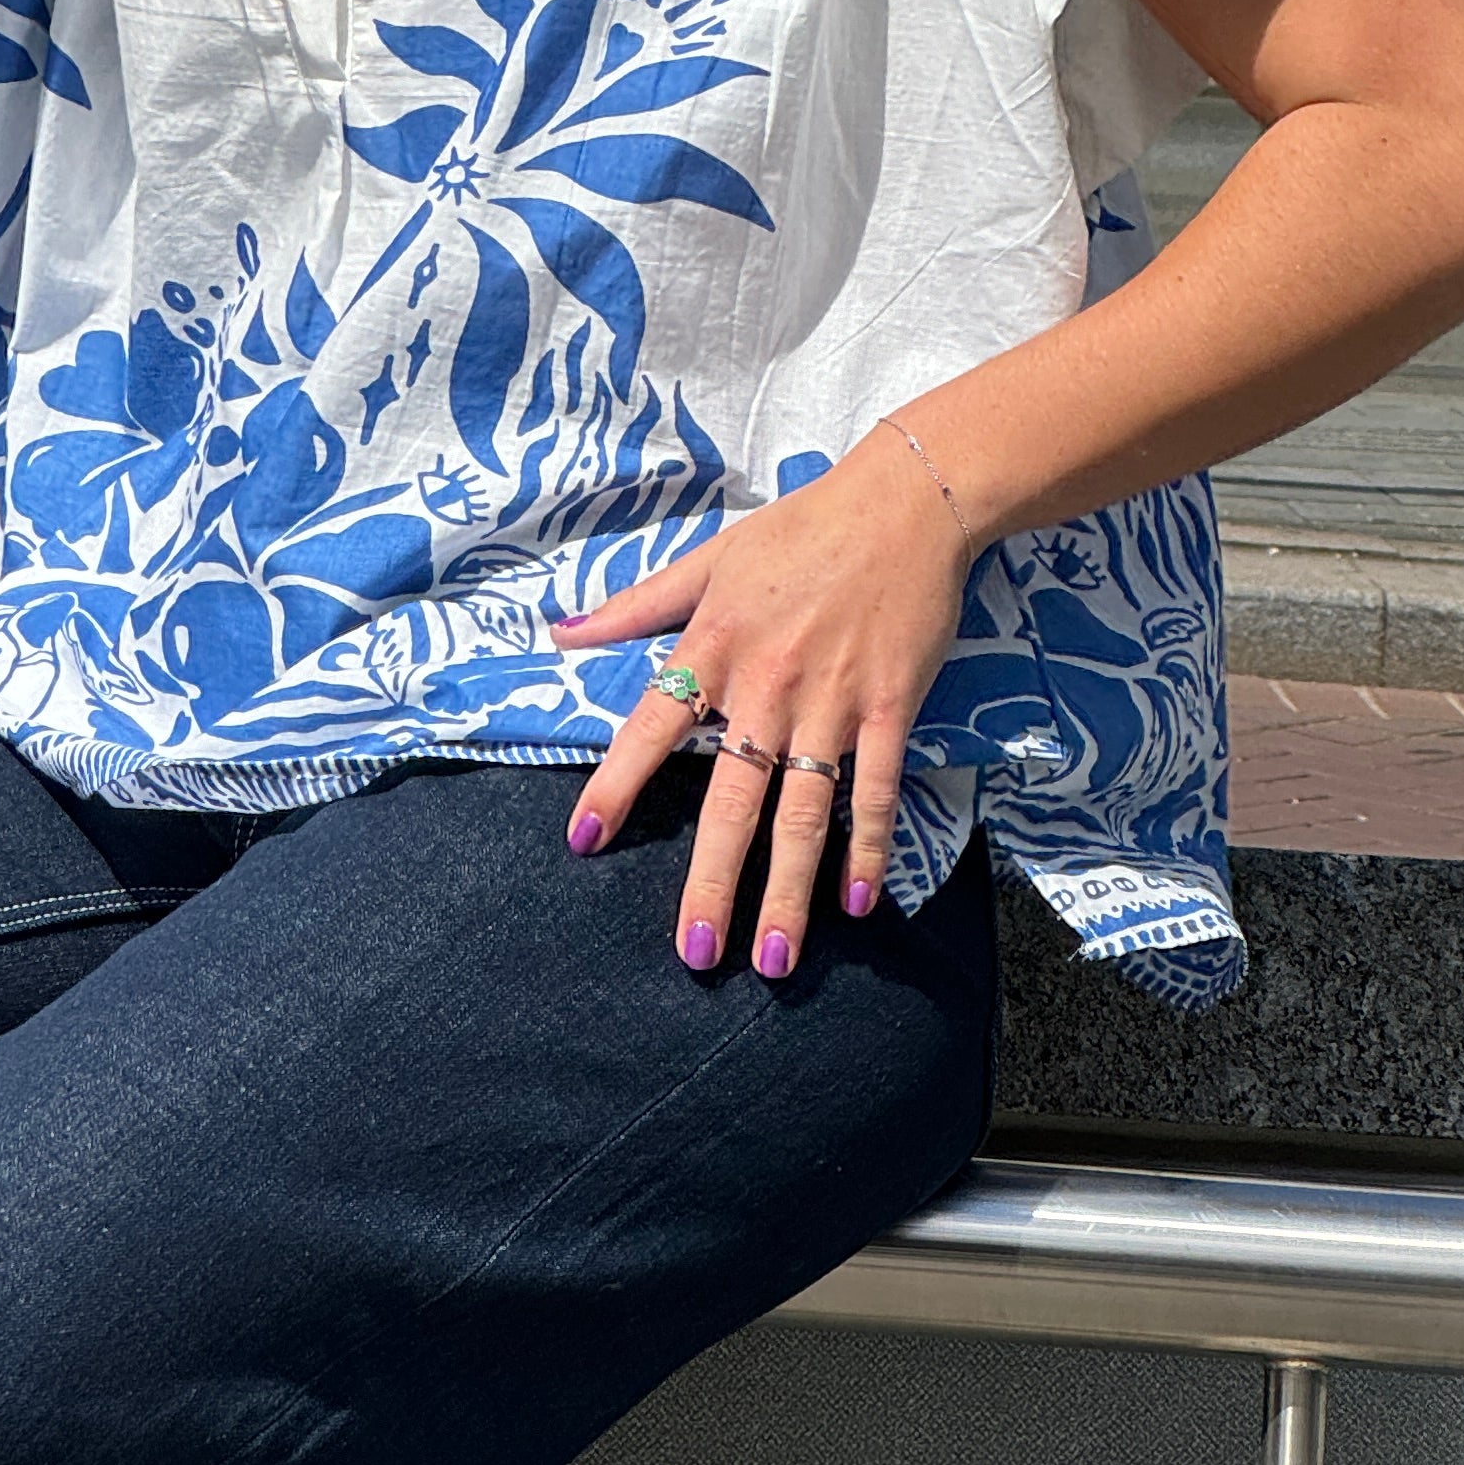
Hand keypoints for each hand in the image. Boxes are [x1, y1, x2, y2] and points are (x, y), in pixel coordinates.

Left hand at [547, 439, 971, 978]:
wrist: (901, 506)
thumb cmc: (798, 530)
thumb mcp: (707, 559)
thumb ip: (637, 605)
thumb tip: (562, 631)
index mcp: (713, 645)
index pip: (649, 726)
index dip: (615, 785)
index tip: (584, 840)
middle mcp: (766, 684)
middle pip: (731, 798)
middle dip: (712, 880)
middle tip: (695, 952)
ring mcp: (831, 702)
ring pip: (804, 813)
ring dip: (789, 891)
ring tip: (774, 959)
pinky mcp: (890, 708)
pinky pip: (874, 791)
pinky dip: (866, 849)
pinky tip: (857, 904)